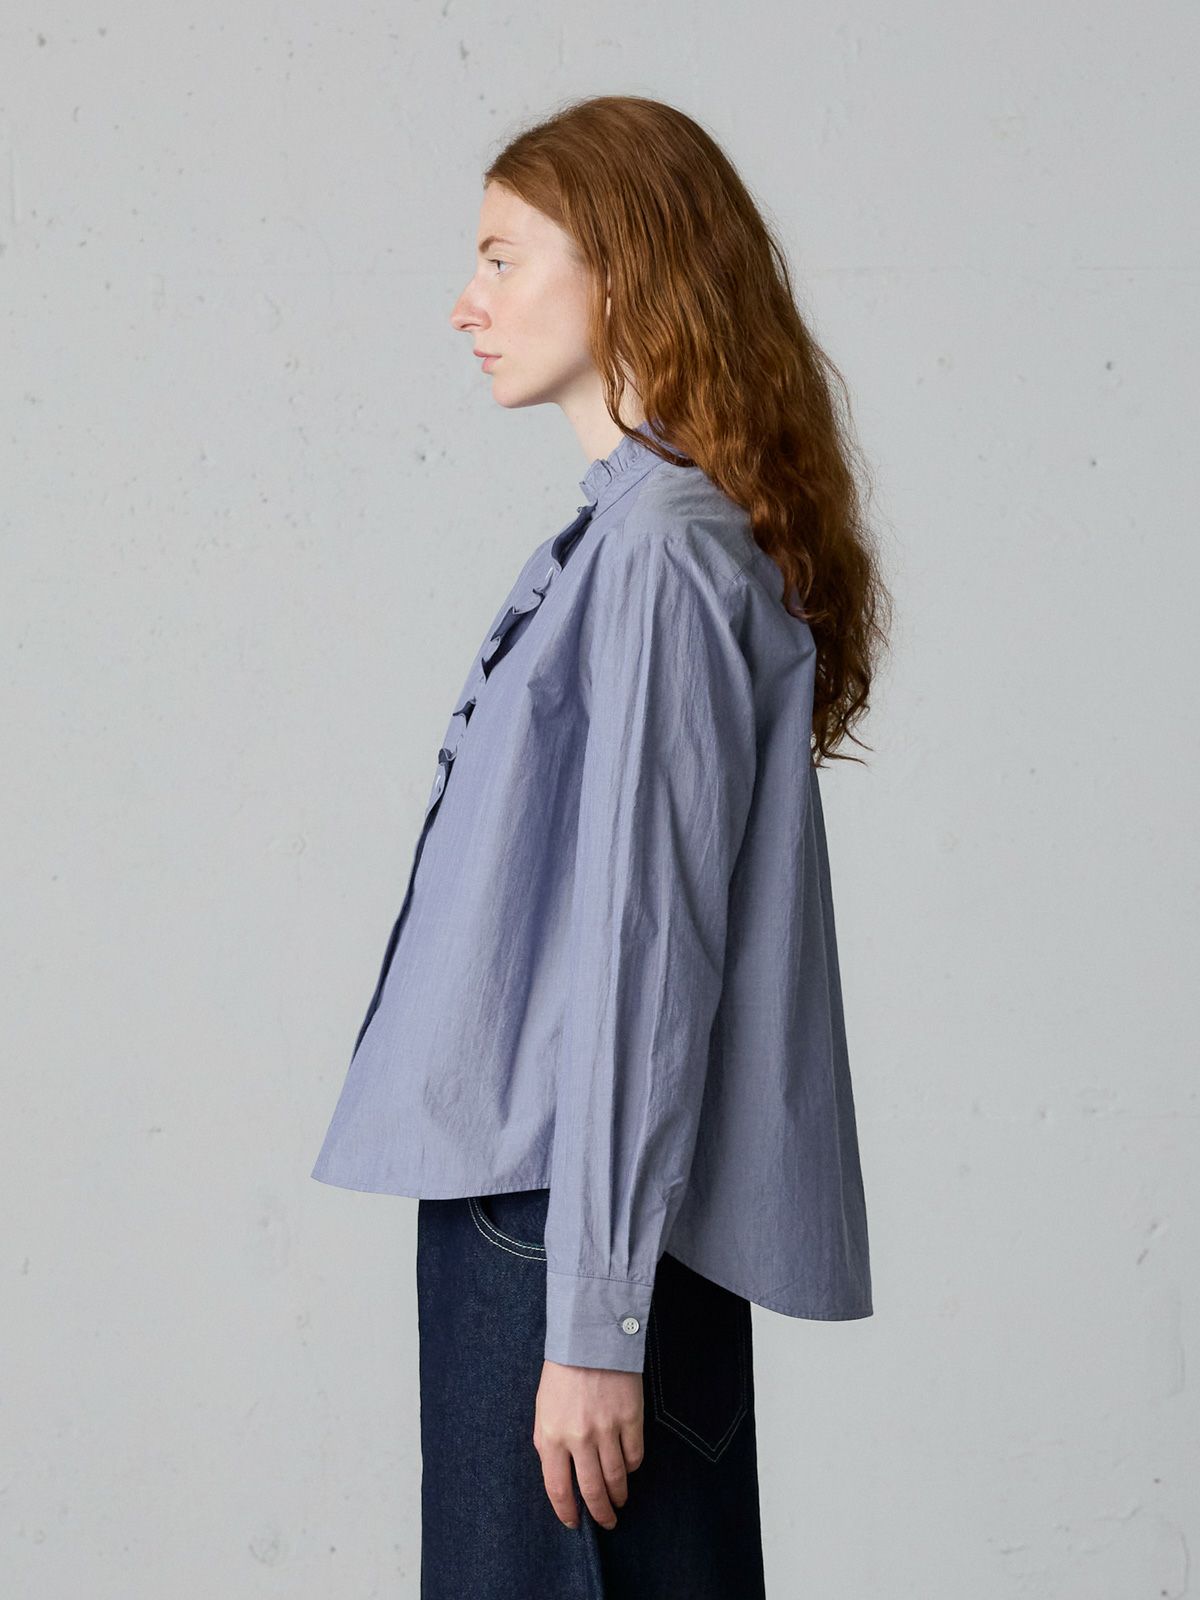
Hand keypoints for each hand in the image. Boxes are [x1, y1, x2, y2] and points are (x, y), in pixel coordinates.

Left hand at [533, 1359, 643, 1529]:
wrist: (590, 1336)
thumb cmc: (562, 1372)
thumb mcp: (543, 1408)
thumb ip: (548, 1442)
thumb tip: (560, 1474)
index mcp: (550, 1436)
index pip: (558, 1489)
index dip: (567, 1512)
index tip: (574, 1523)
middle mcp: (579, 1438)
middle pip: (592, 1490)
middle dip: (600, 1513)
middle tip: (606, 1522)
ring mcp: (607, 1429)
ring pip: (616, 1478)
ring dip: (619, 1495)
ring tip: (619, 1501)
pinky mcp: (631, 1419)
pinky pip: (634, 1456)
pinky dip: (632, 1467)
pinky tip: (628, 1468)